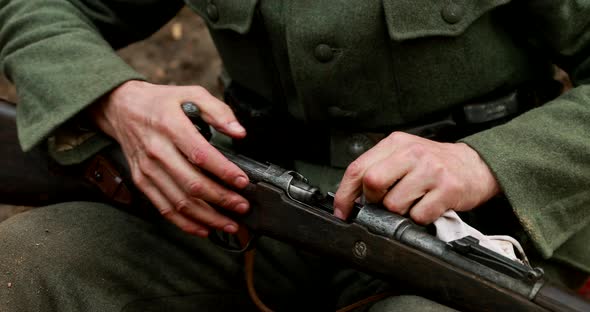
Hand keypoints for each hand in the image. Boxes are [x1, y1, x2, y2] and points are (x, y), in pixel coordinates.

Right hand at [89, 80, 249, 236]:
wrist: (121, 108)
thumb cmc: (160, 102)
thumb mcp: (191, 93)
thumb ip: (218, 111)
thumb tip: (239, 132)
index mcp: (170, 126)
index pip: (200, 154)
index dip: (224, 171)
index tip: (242, 181)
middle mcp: (157, 150)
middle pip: (192, 184)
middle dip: (221, 199)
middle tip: (242, 206)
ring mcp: (147, 169)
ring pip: (180, 202)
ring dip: (207, 217)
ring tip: (230, 224)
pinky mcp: (142, 181)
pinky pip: (164, 208)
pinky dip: (185, 223)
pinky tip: (204, 229)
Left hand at [333, 132, 499, 224]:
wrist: (476, 165)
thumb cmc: (435, 163)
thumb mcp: (404, 155)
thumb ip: (378, 168)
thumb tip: (351, 198)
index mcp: (395, 143)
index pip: (357, 168)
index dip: (345, 194)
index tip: (342, 211)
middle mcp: (412, 153)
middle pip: (372, 183)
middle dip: (374, 201)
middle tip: (385, 203)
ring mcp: (431, 170)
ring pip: (394, 203)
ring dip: (399, 212)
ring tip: (412, 203)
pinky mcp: (447, 189)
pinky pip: (419, 215)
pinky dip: (419, 218)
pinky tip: (427, 207)